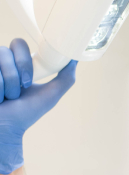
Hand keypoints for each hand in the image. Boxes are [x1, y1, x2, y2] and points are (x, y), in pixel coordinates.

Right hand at [0, 39, 76, 173]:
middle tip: (20, 90)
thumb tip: (75, 59)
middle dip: (15, 73)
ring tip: (7, 98)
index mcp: (17, 63)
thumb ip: (65, 78)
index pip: (18, 44)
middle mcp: (0, 63)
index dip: (24, 61)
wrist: (6, 129)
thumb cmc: (25, 113)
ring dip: (7, 86)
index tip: (30, 81)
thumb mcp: (50, 95)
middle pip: (4, 50)